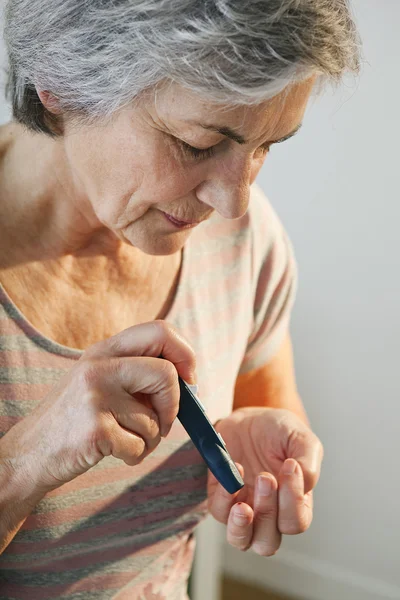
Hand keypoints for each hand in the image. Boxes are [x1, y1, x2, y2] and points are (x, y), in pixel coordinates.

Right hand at [0, 320, 196, 493]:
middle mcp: (99, 366)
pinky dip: (134, 456)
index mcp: (105, 349)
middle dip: (173, 406)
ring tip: (123, 439)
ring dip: (149, 439)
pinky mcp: (95, 429)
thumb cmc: (75, 418)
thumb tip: (188, 380)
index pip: (161, 331)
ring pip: (155, 420)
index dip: (185, 354)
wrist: (29, 452)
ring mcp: (95, 396)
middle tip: (161, 422)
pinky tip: (110, 452)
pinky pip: (140, 446)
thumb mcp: (99, 380)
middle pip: (166, 375)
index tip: (188, 379)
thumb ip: (136, 371)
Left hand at [208, 407, 322, 555]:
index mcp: (295, 505)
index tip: (289, 465)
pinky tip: (233, 469)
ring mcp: (243, 507)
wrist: (251, 418)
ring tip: (242, 506)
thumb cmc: (280, 431)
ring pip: (240, 540)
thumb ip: (310, 463)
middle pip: (267, 542)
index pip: (296, 522)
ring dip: (241, 526)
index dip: (293, 500)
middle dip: (266, 513)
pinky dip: (223, 496)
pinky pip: (219, 511)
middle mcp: (269, 514)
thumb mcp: (301, 439)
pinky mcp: (220, 497)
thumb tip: (304, 484)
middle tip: (265, 477)